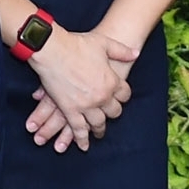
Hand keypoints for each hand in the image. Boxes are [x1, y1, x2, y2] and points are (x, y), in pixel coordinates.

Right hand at [25, 28, 138, 151]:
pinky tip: (83, 145)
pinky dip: (81, 138)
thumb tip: (135, 53)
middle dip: (112, 113)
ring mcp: (86, 105)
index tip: (119, 96)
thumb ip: (121, 50)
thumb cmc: (76, 44)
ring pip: (98, 123)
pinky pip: (78, 128)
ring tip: (99, 133)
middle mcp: (102, 96)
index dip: (122, 95)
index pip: (124, 94)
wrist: (52, 49)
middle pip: (113, 111)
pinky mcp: (69, 109)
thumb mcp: (103, 43)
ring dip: (99, 129)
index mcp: (112, 81)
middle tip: (110, 114)